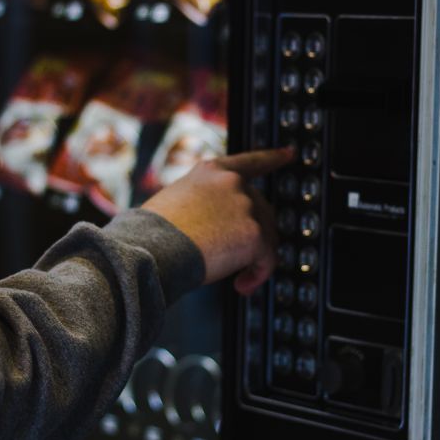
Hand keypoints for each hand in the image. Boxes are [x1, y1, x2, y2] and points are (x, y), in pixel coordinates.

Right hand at [141, 148, 292, 294]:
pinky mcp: (254, 233)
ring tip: (235, 280)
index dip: (272, 158)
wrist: (150, 250)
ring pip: (266, 236)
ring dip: (253, 260)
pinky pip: (267, 259)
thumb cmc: (151, 234)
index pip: (249, 162)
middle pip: (261, 210)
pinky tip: (241, 286)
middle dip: (253, 237)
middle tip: (235, 260)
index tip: (289, 153)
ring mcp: (246, 206)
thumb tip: (217, 230)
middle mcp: (232, 183)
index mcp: (211, 172)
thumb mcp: (174, 202)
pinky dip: (257, 275)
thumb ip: (203, 205)